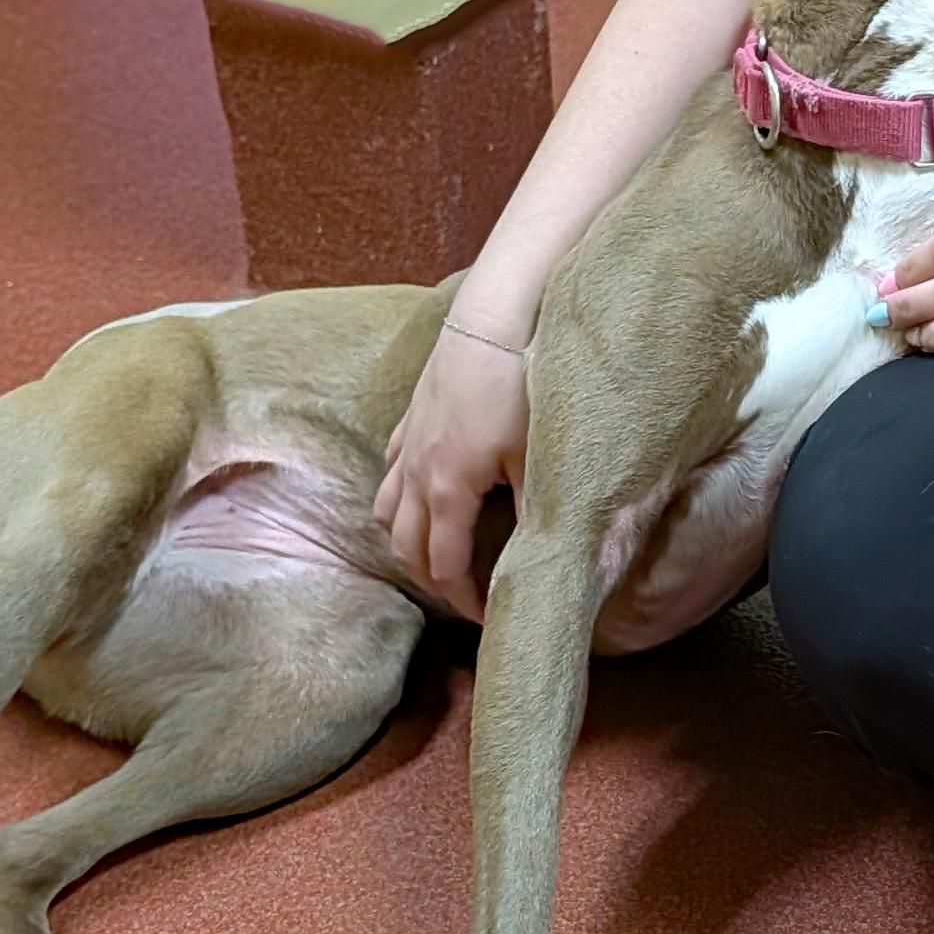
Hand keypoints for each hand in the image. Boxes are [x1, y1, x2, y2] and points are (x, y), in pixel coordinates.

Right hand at [373, 319, 529, 621]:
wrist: (494, 317)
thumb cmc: (520, 385)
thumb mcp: (536, 457)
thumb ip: (535, 513)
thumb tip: (547, 560)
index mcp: (448, 491)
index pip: (445, 567)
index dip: (466, 601)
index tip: (491, 616)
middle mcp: (417, 473)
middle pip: (406, 547)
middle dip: (432, 580)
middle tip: (466, 595)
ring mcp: (409, 443)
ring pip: (386, 510)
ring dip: (406, 540)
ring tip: (437, 552)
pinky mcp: (412, 415)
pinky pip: (390, 467)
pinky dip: (397, 493)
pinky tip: (419, 491)